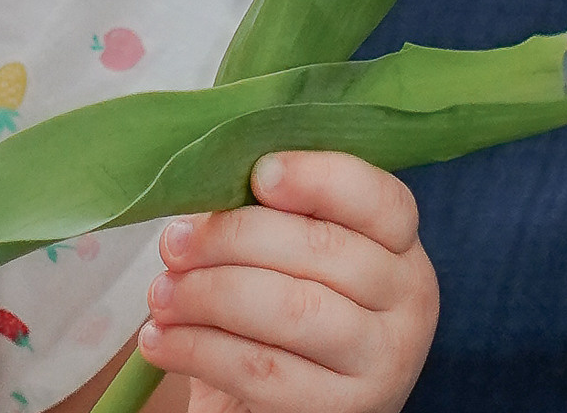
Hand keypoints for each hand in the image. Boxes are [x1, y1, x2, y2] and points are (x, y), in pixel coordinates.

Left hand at [138, 151, 437, 412]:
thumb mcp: (271, 253)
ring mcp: (384, 361)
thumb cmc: (264, 309)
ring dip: (206, 294)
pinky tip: (160, 341)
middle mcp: (406, 302)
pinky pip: (261, 368)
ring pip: (291, 308)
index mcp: (396, 247)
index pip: (383, 200)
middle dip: (228, 238)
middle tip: (172, 245)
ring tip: (161, 296)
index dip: (320, 179)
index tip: (259, 176)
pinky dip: (196, 348)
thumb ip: (256, 211)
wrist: (264, 404)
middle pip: (321, 247)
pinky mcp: (342, 411)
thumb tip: (201, 180)